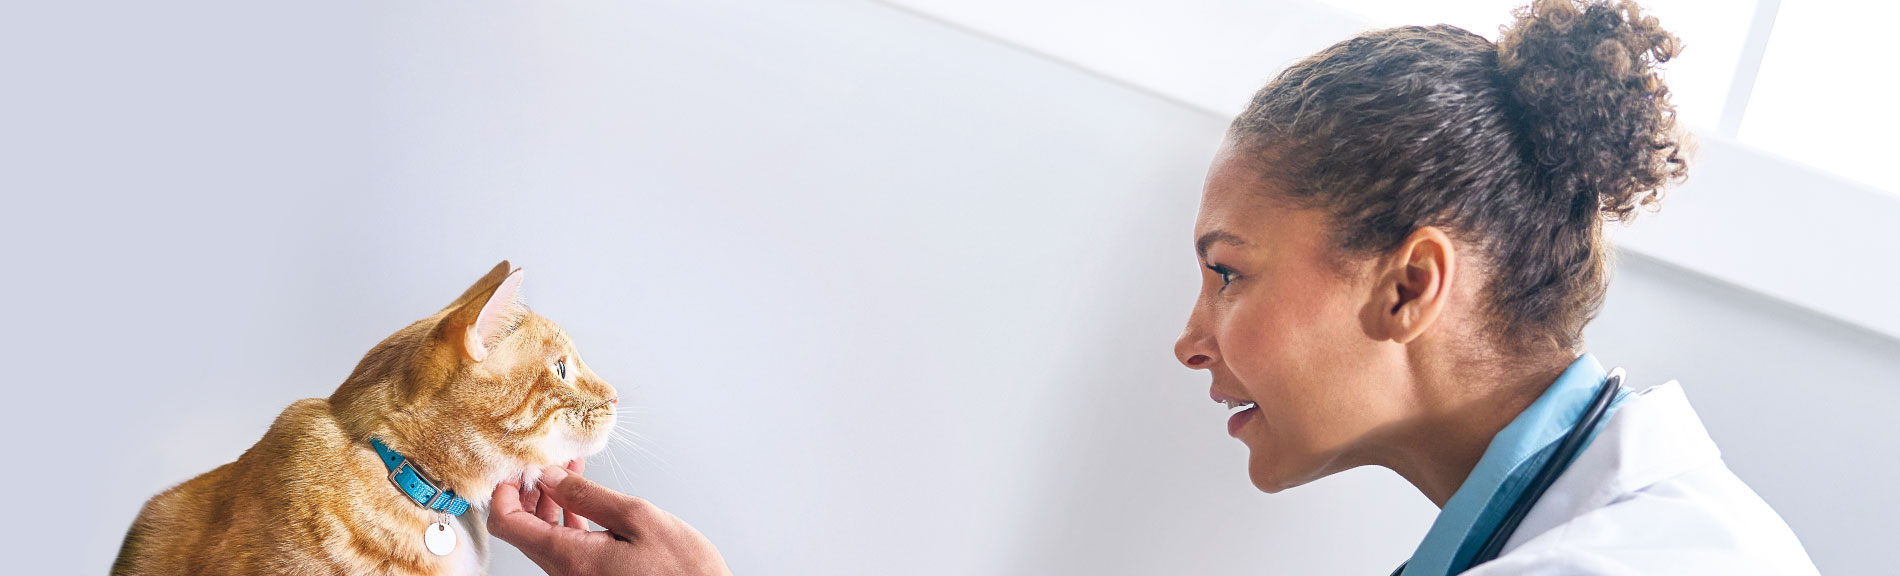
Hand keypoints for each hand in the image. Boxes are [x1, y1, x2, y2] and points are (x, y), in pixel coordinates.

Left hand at [489, 460, 731, 575]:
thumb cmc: (683, 570)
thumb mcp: (639, 518)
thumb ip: (589, 496)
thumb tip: (551, 476)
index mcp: (570, 558)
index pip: (507, 523)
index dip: (504, 490)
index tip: (517, 465)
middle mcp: (564, 573)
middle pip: (521, 528)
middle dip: (528, 489)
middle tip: (544, 458)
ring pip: (543, 535)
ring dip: (550, 499)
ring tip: (568, 468)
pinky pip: (564, 544)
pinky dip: (567, 516)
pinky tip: (582, 494)